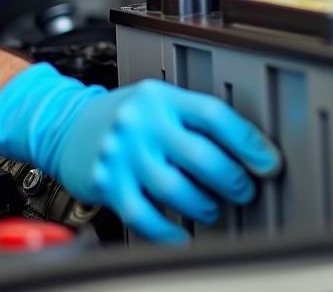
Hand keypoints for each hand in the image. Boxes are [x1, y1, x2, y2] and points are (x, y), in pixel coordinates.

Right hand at [0, 63, 280, 242]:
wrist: (64, 124)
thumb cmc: (124, 116)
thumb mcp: (159, 102)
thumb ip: (193, 120)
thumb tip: (247, 150)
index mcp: (163, 98)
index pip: (214, 116)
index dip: (248, 141)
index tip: (268, 161)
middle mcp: (143, 123)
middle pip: (200, 155)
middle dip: (232, 178)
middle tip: (244, 189)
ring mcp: (123, 154)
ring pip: (175, 189)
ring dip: (204, 205)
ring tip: (214, 208)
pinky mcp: (107, 184)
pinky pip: (145, 216)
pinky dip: (169, 231)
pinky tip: (183, 234)